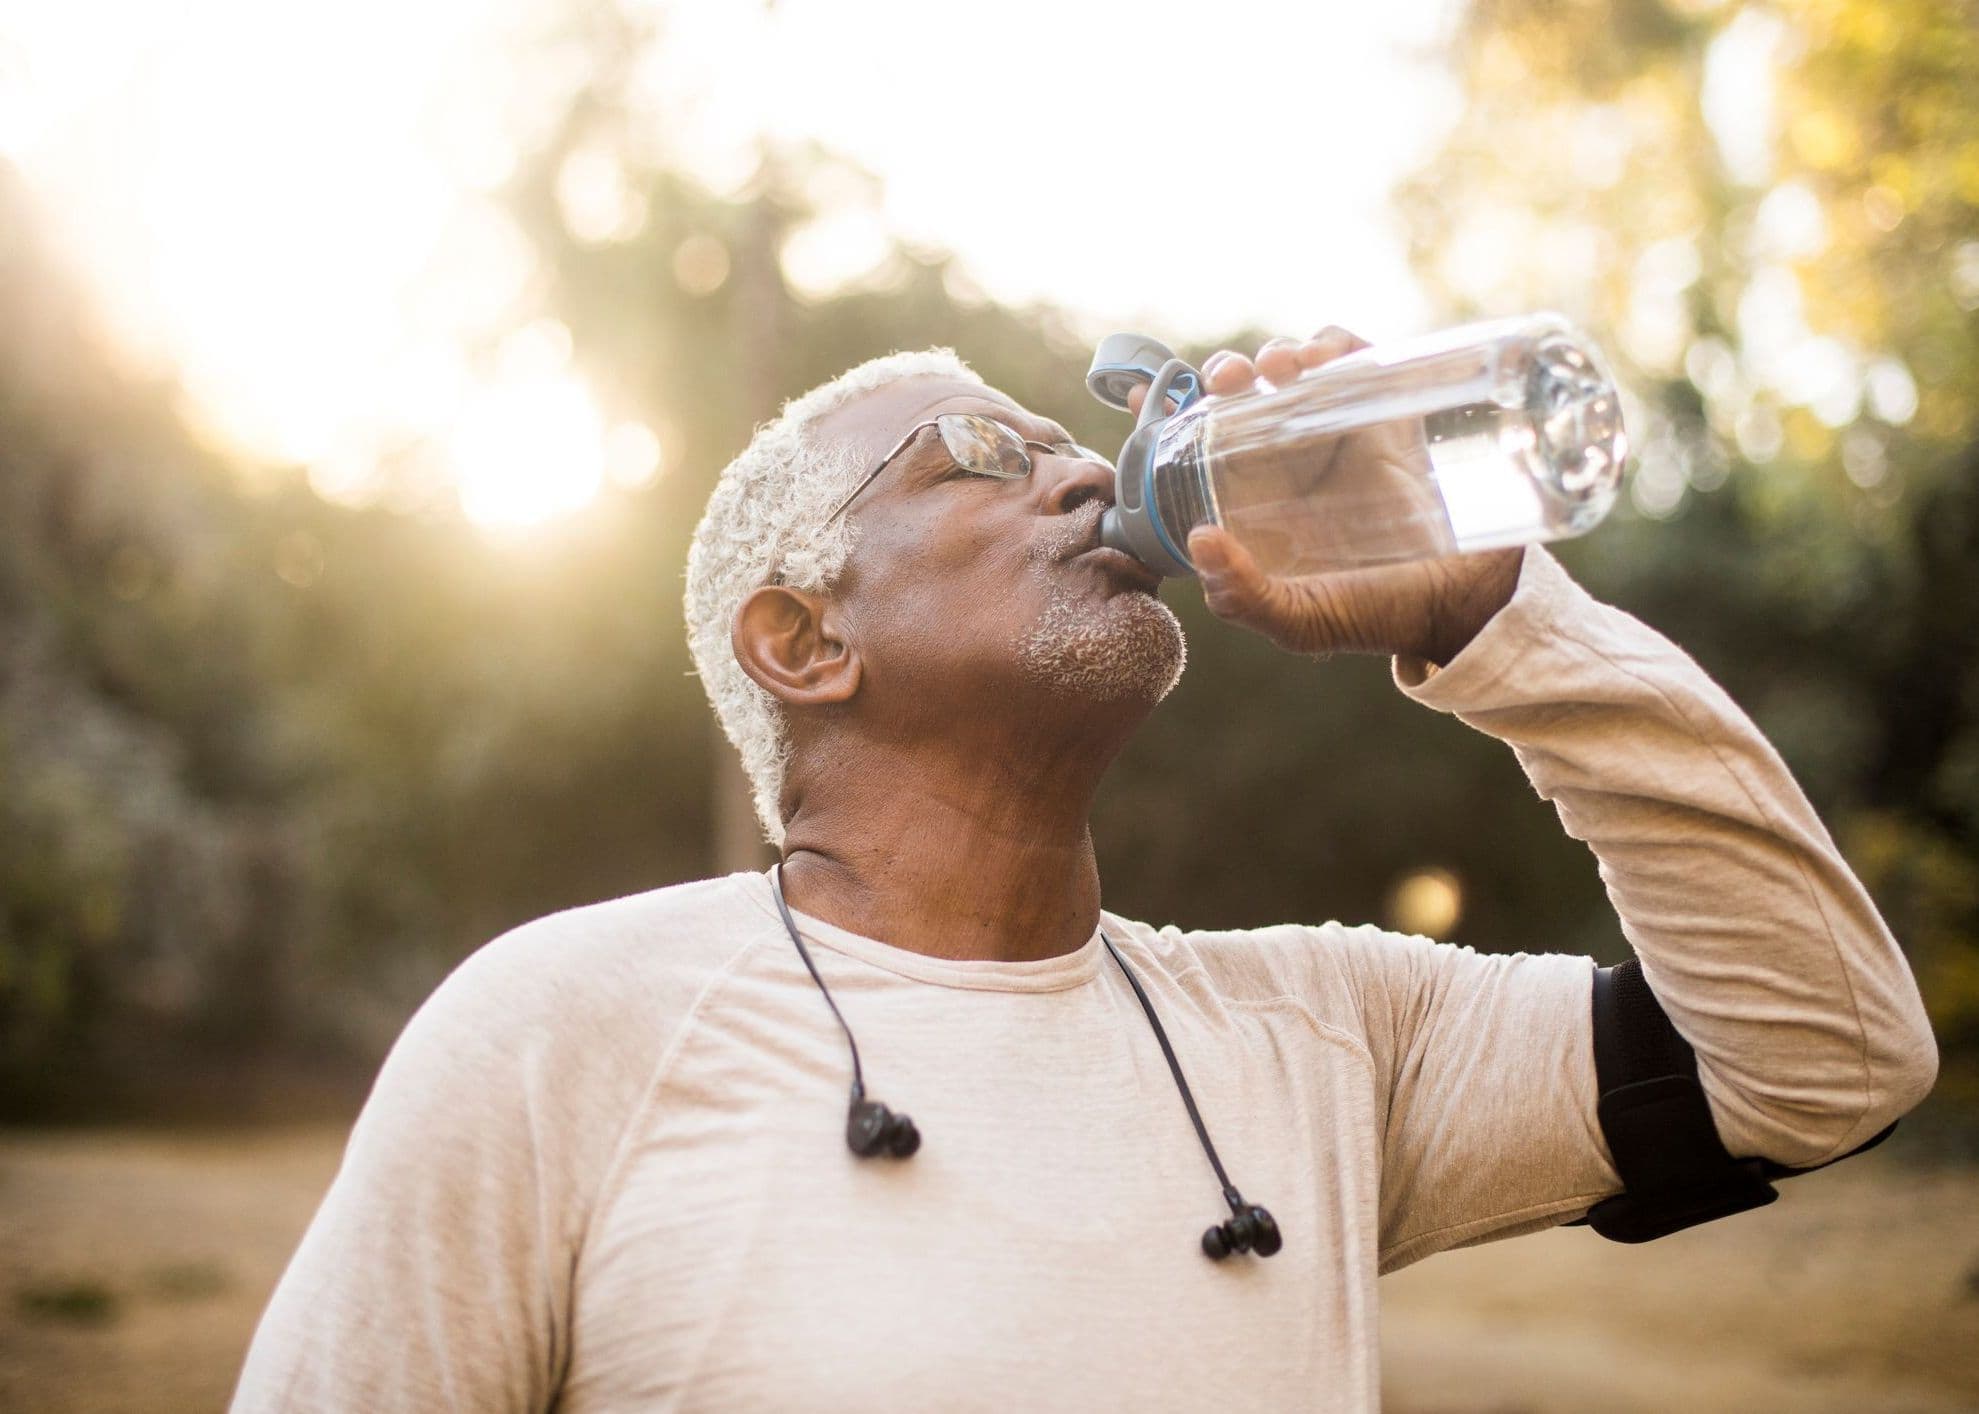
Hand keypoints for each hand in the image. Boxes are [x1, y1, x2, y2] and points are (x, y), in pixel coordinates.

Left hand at [1130, 327, 1521, 664]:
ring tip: (1278, 369)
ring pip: (1293, 366)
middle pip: (1243, 392)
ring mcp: (1338, 430)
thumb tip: (1200, 541)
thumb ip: (1243, 597)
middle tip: (1225, 382)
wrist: (1460, 602)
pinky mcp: (1386, 411)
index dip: (1168, 410)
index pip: (1199, 442)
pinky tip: (1321, 358)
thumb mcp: (1298, 620)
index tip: (1144, 393)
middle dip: (1224, 372)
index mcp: (1254, 498)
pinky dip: (1332, 342)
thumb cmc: (1373, 613)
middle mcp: (1289, 458)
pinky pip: (1353, 356)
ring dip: (1275, 352)